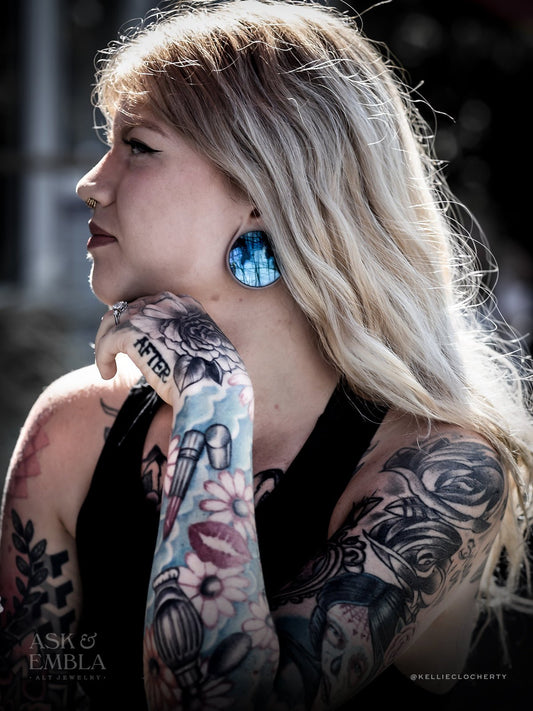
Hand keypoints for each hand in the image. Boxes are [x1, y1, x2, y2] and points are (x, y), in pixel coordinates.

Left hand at [94, 292, 245, 404]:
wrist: (211, 387)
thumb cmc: (212, 379)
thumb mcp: (203, 350)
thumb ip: (186, 341)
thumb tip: (166, 352)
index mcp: (186, 305)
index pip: (150, 304)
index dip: (137, 323)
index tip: (131, 341)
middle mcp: (167, 303)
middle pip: (128, 309)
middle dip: (118, 331)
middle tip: (113, 352)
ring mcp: (148, 314)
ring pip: (112, 322)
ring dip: (106, 343)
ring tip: (108, 365)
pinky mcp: (132, 332)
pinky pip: (107, 341)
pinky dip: (103, 358)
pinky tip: (108, 374)